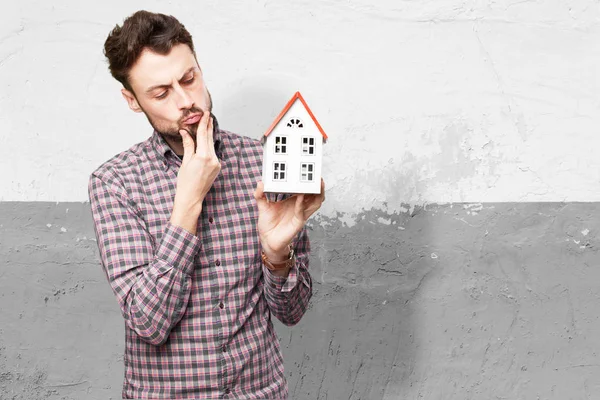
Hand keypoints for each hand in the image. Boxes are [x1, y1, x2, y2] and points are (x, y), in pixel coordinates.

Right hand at [170, 113, 220, 232]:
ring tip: (206, 126)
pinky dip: (208, 147)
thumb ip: (188, 145)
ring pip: (211, 146)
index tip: (205, 114)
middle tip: (208, 115)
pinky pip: (212, 153)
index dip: (204, 123)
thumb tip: (185, 132)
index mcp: (203, 156)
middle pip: (210, 139)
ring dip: (208, 136)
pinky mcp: (217, 167)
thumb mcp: (185, 161)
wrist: (191, 197)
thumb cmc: (185, 181)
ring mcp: (216, 163)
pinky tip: (205, 142)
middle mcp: (212, 159)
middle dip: (209, 126)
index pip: (203, 135)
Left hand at [254, 179, 325, 259]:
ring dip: (317, 194)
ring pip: (315, 204)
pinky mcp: (298, 222)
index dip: (310, 183)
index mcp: (294, 201)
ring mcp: (300, 215)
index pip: (306, 190)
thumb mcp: (263, 206)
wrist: (267, 239)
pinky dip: (301, 203)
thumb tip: (260, 182)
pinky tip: (300, 196)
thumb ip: (260, 195)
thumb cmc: (268, 224)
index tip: (311, 173)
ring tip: (318, 185)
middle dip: (319, 187)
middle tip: (319, 177)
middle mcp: (300, 207)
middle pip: (315, 196)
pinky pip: (301, 212)